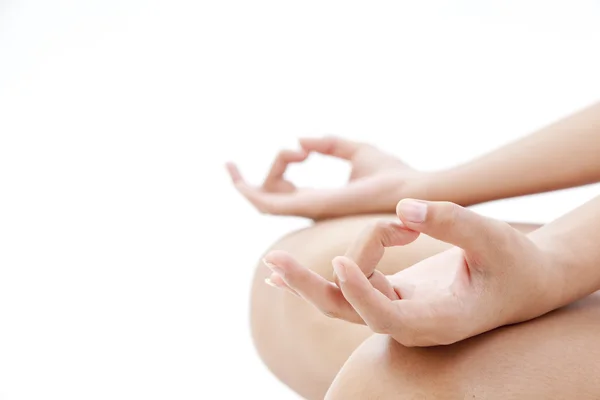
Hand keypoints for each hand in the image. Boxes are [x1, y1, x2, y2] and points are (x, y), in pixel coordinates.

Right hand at [226, 136, 425, 218]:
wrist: (410, 189)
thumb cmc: (391, 174)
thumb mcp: (356, 150)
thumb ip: (328, 144)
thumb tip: (300, 139)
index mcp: (320, 200)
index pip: (282, 193)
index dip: (274, 170)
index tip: (299, 148)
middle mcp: (310, 209)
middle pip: (265, 199)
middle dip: (245, 183)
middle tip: (238, 162)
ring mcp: (308, 210)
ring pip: (261, 202)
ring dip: (254, 177)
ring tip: (295, 153)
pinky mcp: (310, 206)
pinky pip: (268, 203)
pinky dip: (251, 187)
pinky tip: (256, 166)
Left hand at [262, 199, 560, 345]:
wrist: (523, 282)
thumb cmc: (514, 263)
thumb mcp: (493, 238)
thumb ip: (451, 221)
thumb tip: (404, 208)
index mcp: (438, 321)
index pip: (387, 318)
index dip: (361, 292)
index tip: (339, 262)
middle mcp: (410, 324)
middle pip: (349, 313)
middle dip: (309, 288)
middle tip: (275, 261)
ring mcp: (396, 311)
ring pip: (342, 298)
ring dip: (310, 278)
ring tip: (277, 259)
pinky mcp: (389, 296)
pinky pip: (346, 291)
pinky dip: (315, 279)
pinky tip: (278, 276)